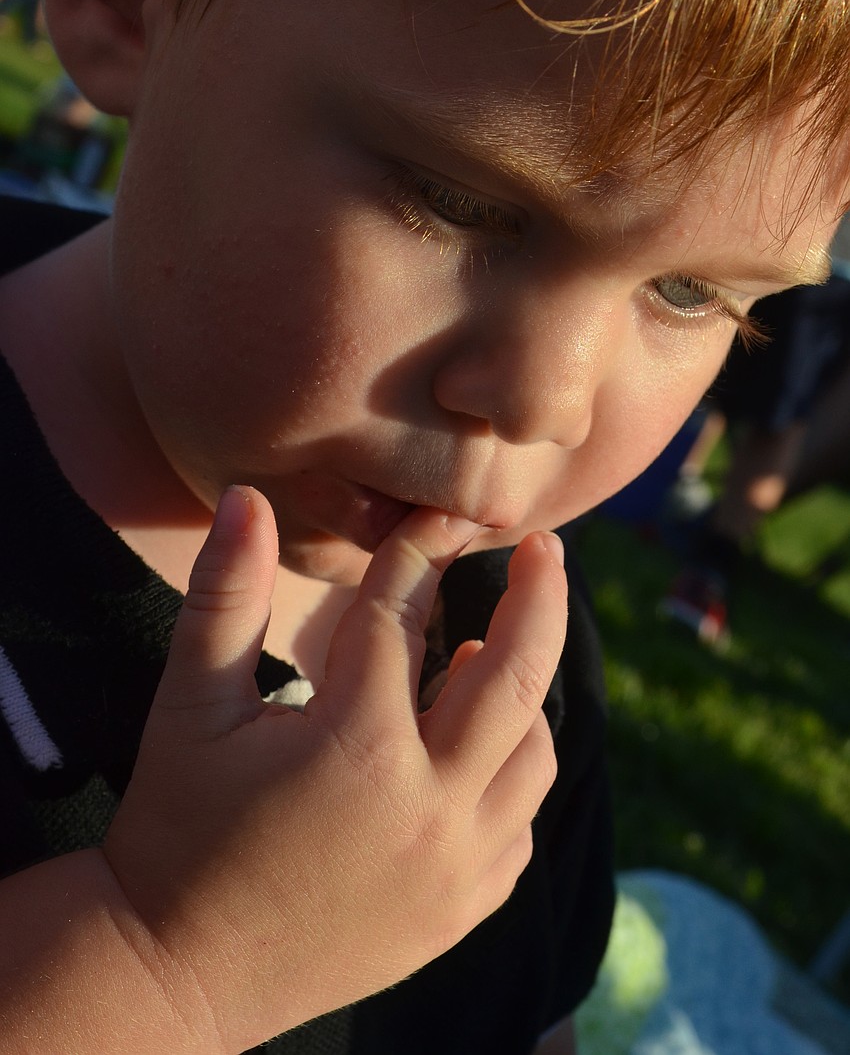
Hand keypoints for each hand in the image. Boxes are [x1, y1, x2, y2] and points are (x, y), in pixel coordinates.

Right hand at [104, 487, 567, 1052]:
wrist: (176, 972)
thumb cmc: (177, 829)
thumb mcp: (191, 708)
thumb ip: (227, 597)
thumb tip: (247, 499)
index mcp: (359, 746)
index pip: (403, 617)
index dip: (414, 554)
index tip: (430, 517)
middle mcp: (430, 808)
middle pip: (517, 678)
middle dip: (539, 599)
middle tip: (546, 547)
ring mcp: (456, 868)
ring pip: (534, 756)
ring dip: (522, 697)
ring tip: (487, 655)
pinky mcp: (460, 912)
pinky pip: (520, 827)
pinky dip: (510, 775)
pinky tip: (476, 751)